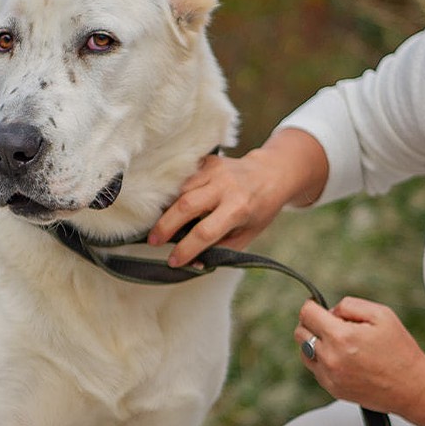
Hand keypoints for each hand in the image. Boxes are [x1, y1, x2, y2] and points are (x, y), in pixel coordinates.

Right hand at [148, 127, 328, 266]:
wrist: (272, 173)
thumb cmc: (259, 210)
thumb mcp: (247, 234)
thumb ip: (222, 249)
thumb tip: (195, 264)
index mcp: (239, 208)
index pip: (206, 232)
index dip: (187, 249)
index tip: (173, 261)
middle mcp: (226, 187)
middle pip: (186, 206)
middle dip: (165, 226)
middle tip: (153, 242)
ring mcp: (216, 170)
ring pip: (181, 190)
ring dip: (167, 210)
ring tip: (160, 226)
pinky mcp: (208, 161)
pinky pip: (184, 179)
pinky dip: (174, 194)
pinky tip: (168, 206)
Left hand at [294, 296, 424, 416]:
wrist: (412, 387)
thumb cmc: (399, 349)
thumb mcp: (381, 314)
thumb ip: (349, 305)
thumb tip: (329, 311)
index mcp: (341, 337)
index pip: (307, 314)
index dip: (312, 306)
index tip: (318, 306)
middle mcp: (330, 358)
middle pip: (300, 332)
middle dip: (312, 323)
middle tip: (331, 324)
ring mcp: (329, 376)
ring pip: (304, 351)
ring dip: (315, 342)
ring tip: (339, 342)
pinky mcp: (332, 388)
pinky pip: (314, 368)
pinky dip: (322, 360)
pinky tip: (343, 357)